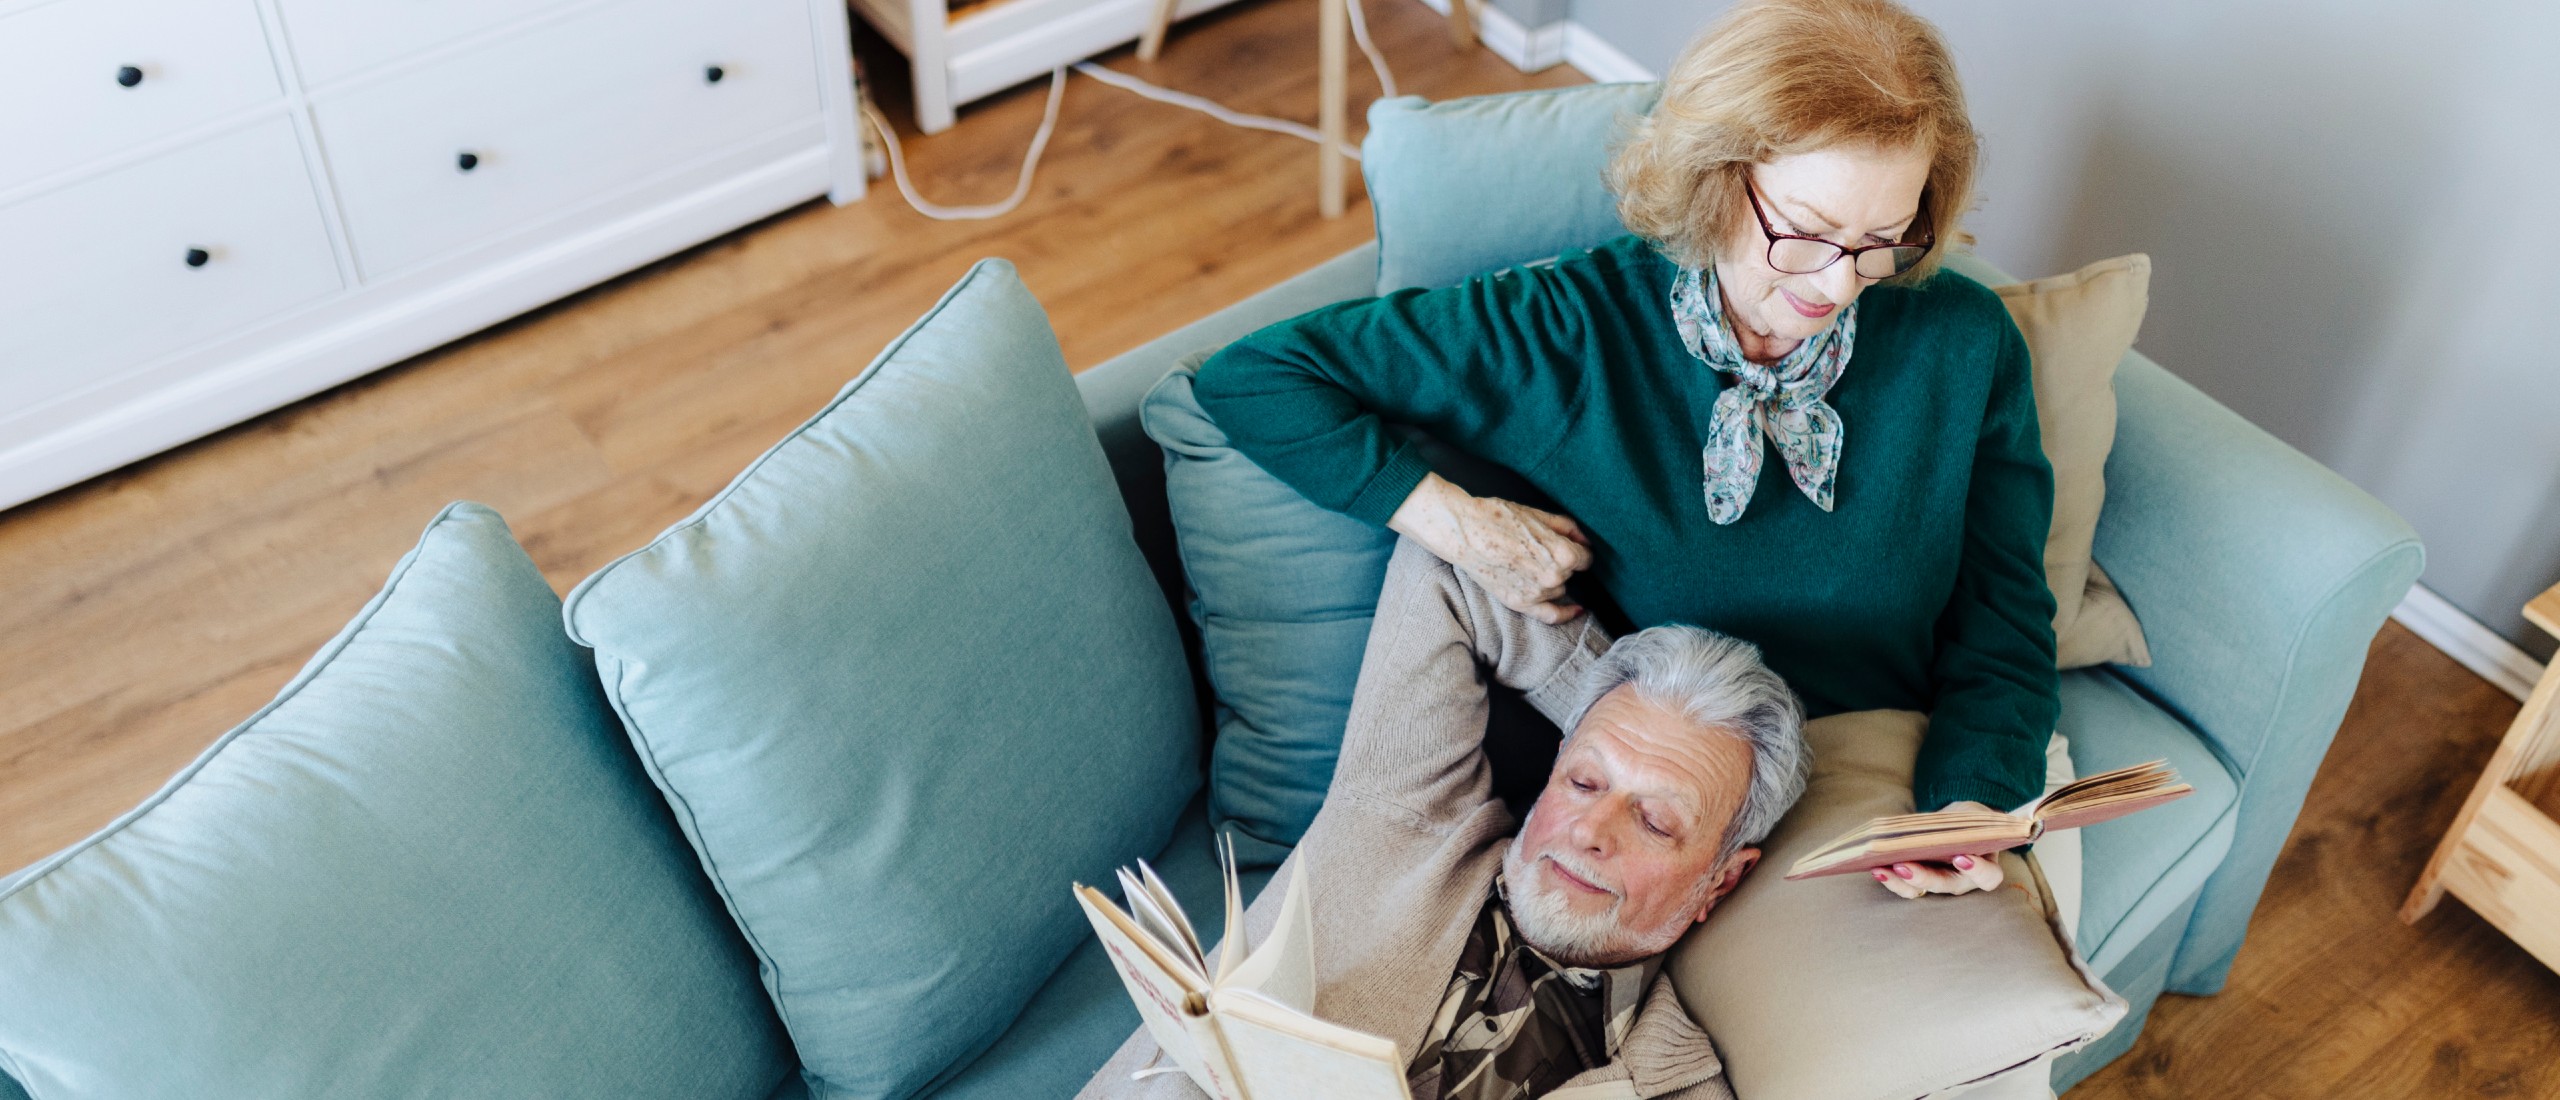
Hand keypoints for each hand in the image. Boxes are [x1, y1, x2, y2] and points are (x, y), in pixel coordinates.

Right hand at [1388, 473, 1593, 623]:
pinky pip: (1552, 616)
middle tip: (1538, 549)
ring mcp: (1537, 593)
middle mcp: (1554, 577)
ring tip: (1529, 562)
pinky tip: (1577, 610)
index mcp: (1563, 554)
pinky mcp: (1520, 603)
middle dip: (1562, 562)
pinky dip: (1566, 613)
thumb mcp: (1539, 514)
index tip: (1570, 546)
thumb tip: (1587, 541)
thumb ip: (1569, 529)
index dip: (1578, 549)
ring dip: (1553, 579)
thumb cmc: (1498, 518)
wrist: (1464, 533)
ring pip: (1559, 589)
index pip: (1585, 558)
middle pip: (1571, 573)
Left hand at [1871, 801, 2006, 898]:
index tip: (1961, 858)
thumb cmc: (1970, 822)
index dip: (1977, 871)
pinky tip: (1876, 867)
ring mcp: (1940, 884)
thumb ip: (1968, 823)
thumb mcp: (1974, 818)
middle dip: (1923, 877)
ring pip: (1921, 891)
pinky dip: (1890, 879)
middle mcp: (1963, 881)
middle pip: (1946, 886)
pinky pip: (1906, 887)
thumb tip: (1945, 823)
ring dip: (1899, 881)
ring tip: (1882, 868)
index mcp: (1985, 867)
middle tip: (1903, 866)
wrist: (1958, 825)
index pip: (1988, 877)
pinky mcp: (1921, 882)